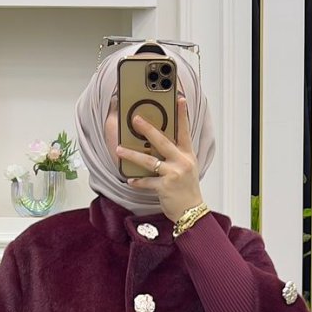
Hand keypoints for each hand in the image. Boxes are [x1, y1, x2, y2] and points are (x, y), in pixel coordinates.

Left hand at [117, 92, 203, 221]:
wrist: (192, 212)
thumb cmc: (186, 188)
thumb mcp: (186, 167)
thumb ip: (174, 154)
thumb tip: (154, 143)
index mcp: (187, 155)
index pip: (184, 131)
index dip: (182, 115)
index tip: (179, 99)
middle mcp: (182, 161)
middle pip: (162, 141)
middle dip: (148, 129)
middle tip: (135, 119)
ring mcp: (174, 174)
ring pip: (149, 161)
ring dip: (132, 155)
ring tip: (119, 149)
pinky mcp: (165, 187)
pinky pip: (146, 181)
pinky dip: (137, 181)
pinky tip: (130, 180)